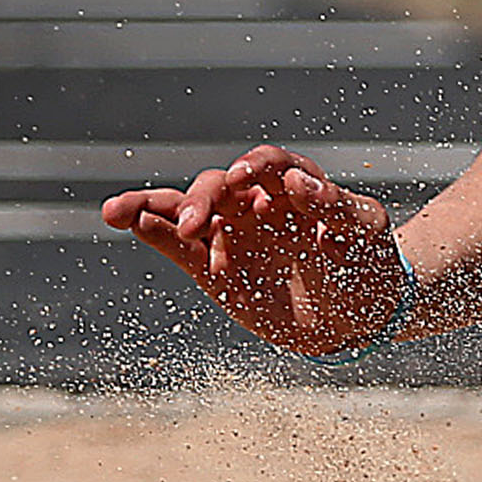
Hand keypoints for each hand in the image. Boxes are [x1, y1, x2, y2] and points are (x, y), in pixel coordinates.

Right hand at [102, 146, 407, 358]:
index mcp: (295, 186)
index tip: (240, 180)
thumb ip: (337, 209)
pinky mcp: (212, 268)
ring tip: (115, 210)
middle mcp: (255, 203)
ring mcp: (230, 233)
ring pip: (182, 209)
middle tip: (193, 223)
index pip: (268, 164)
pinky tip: (124, 220)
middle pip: (218, 187)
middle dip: (202, 199)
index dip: (253, 167)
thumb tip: (304, 184)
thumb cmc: (366, 264)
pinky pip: (176, 246)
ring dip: (148, 205)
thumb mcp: (364, 233)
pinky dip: (150, 231)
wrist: (356, 316)